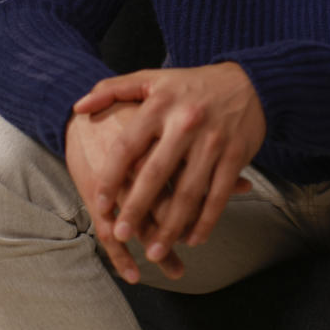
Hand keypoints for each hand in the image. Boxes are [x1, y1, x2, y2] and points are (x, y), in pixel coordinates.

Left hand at [72, 63, 265, 268]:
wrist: (251, 81)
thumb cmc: (194, 84)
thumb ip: (113, 89)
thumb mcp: (152, 78)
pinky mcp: (237, 156)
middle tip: (120, 235)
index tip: (99, 203)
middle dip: (136, 209)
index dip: (110, 178)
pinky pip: (218, 196)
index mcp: (160, 105)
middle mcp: (186, 124)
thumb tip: (78, 107)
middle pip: (155, 174)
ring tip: (155, 251)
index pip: (127, 146)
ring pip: (188, 193)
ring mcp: (213, 142)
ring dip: (171, 227)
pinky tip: (192, 240)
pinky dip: (205, 222)